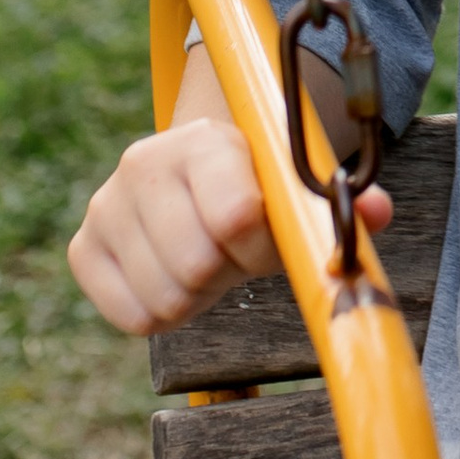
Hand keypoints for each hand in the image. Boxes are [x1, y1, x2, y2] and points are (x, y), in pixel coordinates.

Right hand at [67, 117, 392, 335]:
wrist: (194, 177)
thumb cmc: (255, 188)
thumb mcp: (293, 188)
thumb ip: (336, 202)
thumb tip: (375, 211)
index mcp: (204, 140)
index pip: (237, 217)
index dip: (261, 247)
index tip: (264, 239)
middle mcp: (144, 163)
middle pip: (198, 266)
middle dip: (228, 273)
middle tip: (233, 255)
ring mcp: (106, 205)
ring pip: (166, 298)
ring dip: (198, 297)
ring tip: (206, 260)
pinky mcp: (84, 248)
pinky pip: (131, 317)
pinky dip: (162, 314)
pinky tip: (173, 277)